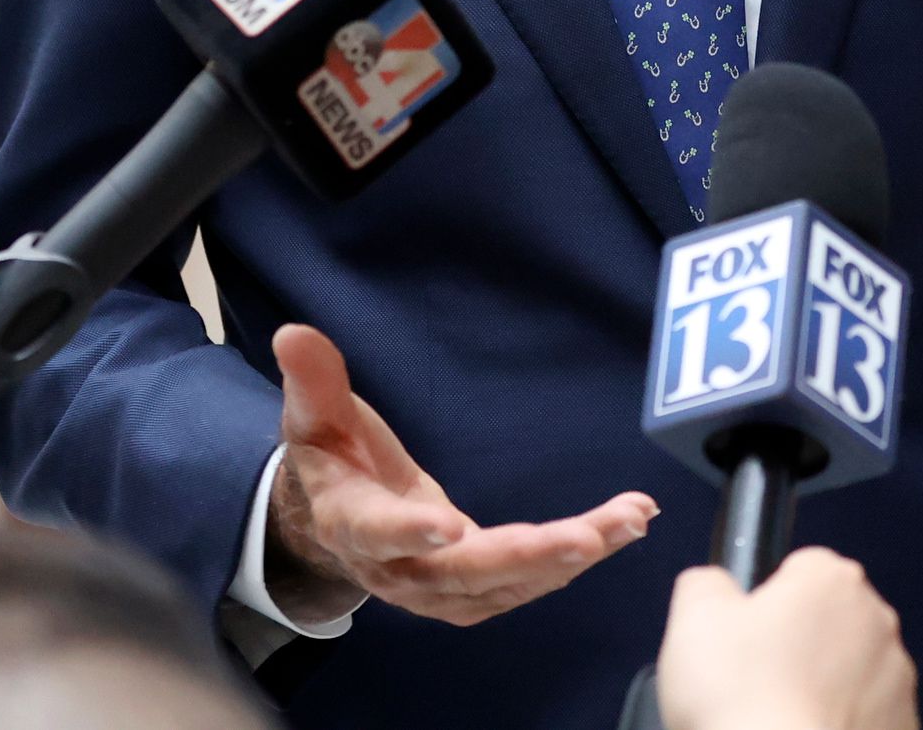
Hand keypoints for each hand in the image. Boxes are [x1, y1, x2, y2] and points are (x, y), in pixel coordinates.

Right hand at [263, 324, 655, 627]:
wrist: (338, 520)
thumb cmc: (331, 458)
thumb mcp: (313, 415)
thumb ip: (312, 379)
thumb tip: (294, 333)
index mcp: (353, 525)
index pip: (379, 533)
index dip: (410, 532)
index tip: (449, 524)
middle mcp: (399, 571)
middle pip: (463, 574)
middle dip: (528, 558)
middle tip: (585, 539)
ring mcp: (441, 588)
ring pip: (508, 583)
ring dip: (570, 557)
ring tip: (629, 521)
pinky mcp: (476, 588)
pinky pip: (528, 580)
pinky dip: (576, 556)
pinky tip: (621, 527)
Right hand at [658, 549, 917, 729]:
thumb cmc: (746, 702)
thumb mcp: (693, 616)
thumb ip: (707, 583)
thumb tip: (716, 588)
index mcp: (830, 580)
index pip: (798, 567)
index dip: (764, 601)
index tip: (744, 632)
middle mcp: (875, 621)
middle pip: (826, 619)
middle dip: (795, 642)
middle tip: (753, 678)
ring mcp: (896, 679)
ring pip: (847, 669)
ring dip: (819, 685)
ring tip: (774, 715)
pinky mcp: (903, 726)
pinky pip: (863, 714)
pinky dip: (836, 723)